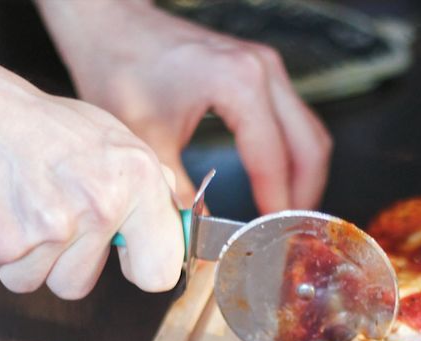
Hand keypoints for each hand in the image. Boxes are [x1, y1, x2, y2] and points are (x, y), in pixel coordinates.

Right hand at [0, 50, 183, 297]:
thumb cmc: (18, 117)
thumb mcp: (100, 134)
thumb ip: (140, 185)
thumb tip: (173, 227)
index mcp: (132, 176)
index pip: (161, 270)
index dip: (140, 267)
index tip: (128, 258)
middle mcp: (96, 204)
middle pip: (80, 284)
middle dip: (57, 258)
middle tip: (36, 202)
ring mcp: (46, 228)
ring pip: (35, 283)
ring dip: (18, 253)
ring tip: (8, 198)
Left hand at [37, 0, 331, 213]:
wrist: (110, 22)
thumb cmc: (120, 65)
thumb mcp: (145, 140)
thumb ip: (176, 192)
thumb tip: (195, 238)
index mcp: (239, 83)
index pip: (273, 159)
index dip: (276, 204)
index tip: (273, 238)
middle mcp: (262, 70)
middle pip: (310, 146)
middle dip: (303, 195)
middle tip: (288, 233)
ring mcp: (266, 67)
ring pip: (309, 132)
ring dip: (304, 176)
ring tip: (285, 214)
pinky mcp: (259, 71)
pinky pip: (294, 120)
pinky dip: (293, 155)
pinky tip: (277, 183)